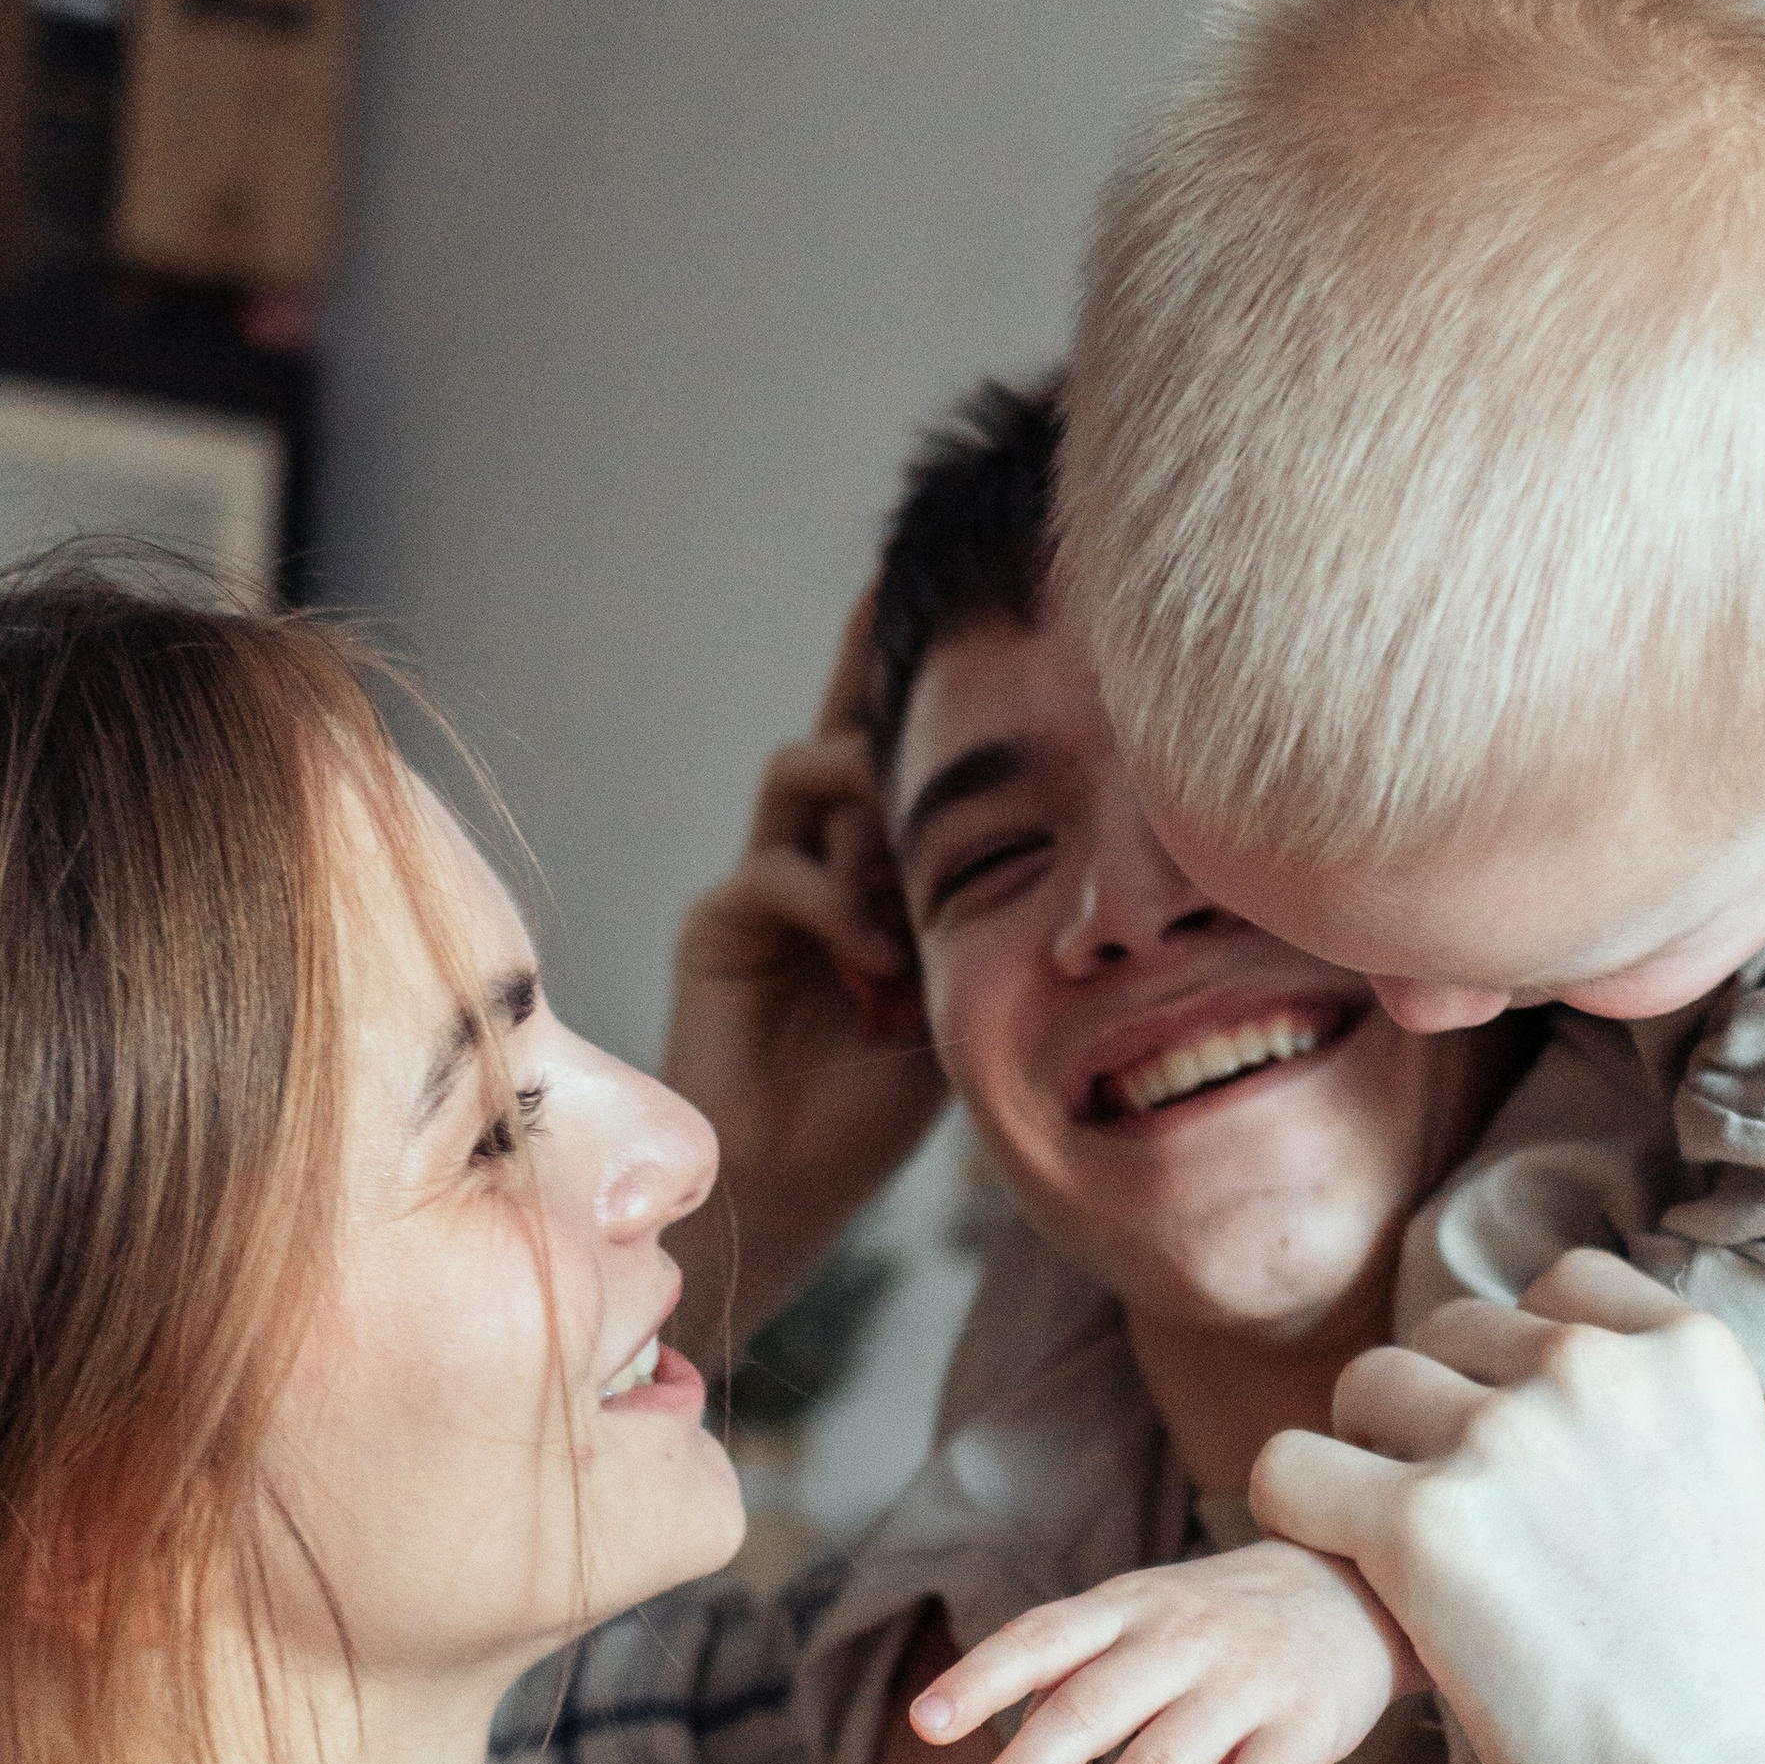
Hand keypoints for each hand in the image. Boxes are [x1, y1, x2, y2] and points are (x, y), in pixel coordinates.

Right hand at [659, 596, 947, 1351]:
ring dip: (867, 812)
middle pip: (840, 721)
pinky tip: (872, 973)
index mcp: (881, 862)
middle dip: (868, 654)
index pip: (900, 745)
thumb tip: (1045, 817)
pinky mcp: (719, 920)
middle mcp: (818, 850)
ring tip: (904, 892)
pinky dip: (836, 912)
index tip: (955, 582)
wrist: (790, 1184)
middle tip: (900, 579)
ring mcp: (763, 877)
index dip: (915, 666)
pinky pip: (778, 869)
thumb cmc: (882, 1098)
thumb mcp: (958, 979)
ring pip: (806, 771)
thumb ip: (979, 899)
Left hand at [910, 1542, 1416, 1763]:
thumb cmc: (1223, 1620)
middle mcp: (1178, 1640)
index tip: (926, 1725)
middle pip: (1088, 1709)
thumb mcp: (1143, 1625)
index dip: (982, 1679)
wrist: (1359, 1585)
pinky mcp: (1305, 1727)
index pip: (1041, 1638)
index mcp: (1128, 1609)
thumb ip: (1080, 1693)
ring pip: (1161, 1761)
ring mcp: (1244, 1683)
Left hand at [1249, 1251, 1764, 1763]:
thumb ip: (1664, 1431)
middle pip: (1448, 1338)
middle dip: (1443, 1415)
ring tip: (1407, 1552)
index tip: (1532, 1448)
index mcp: (1687, 1350)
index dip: (1525, 1369)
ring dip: (1370, 1459)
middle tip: (1464, 1519)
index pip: (1560, 1290)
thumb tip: (1570, 1412)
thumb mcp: (1751, 1499)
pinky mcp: (1422, 1525)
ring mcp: (1502, 1439)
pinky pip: (1292, 1470)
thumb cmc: (1762, 1691)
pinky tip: (1341, 1567)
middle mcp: (1591, 1369)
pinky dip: (1298, 1512)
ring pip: (1367, 1389)